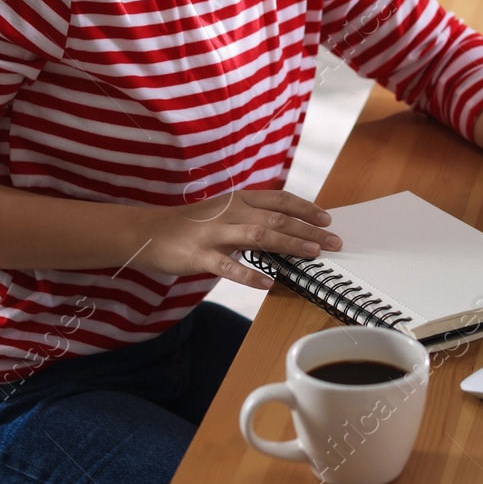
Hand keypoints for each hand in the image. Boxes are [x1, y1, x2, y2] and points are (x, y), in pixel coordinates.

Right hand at [128, 188, 342, 288]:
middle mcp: (230, 211)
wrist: (149, 232)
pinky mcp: (200, 255)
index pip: (279, 199)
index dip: (306, 208)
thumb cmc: (192, 226)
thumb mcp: (225, 213)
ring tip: (312, 255)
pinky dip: (250, 275)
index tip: (328, 219)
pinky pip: (229, 266)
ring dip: (289, 244)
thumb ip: (251, 217)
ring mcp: (215, 233)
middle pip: (277, 217)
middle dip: (308, 230)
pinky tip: (268, 284)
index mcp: (238, 199)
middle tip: (333, 242)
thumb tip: (286, 228)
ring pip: (259, 235)